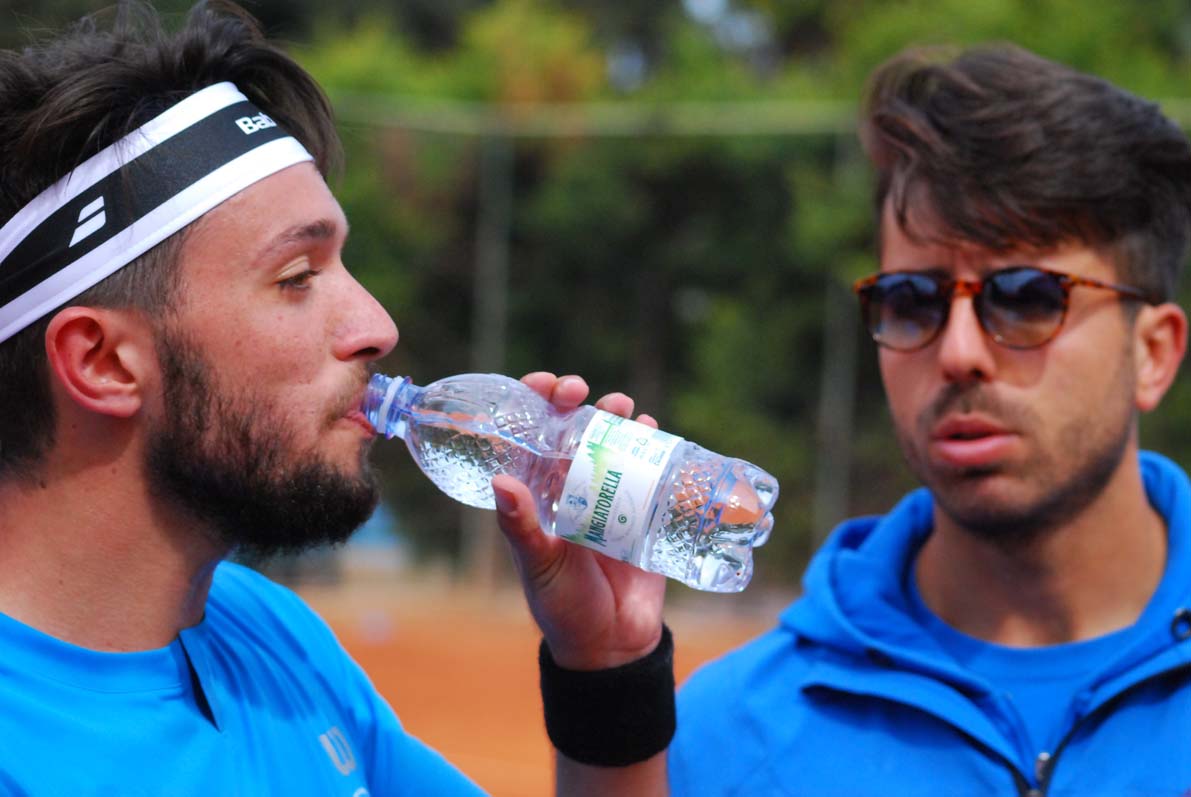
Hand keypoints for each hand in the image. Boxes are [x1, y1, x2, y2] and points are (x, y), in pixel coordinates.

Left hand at [493, 372, 665, 670]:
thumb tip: (501, 480)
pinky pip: (651, 465)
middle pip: (575, 427)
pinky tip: (655, 430)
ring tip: (624, 409)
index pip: (533, 434)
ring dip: (618, 414)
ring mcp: (610, 494)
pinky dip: (654, 442)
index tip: (545, 386)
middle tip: (582, 393)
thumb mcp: (539, 565)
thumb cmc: (564, 608)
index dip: (537, 402)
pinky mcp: (645, 508)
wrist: (612, 646)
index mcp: (539, 492)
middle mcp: (572, 485)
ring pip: (613, 439)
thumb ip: (521, 527)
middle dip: (580, 400)